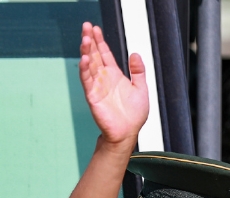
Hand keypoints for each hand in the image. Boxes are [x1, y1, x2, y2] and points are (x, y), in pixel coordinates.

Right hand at [79, 23, 148, 145]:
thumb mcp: (141, 89)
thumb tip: (135, 54)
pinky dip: (84, 70)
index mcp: (114, 76)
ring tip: (85, 39)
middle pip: (95, 56)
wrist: (128, 133)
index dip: (100, 41)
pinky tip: (84, 59)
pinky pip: (87, 81)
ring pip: (89, 66)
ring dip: (86, 52)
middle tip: (86, 27)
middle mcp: (104, 79)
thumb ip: (138, 71)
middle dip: (90, 41)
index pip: (104, 54)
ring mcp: (97, 87)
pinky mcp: (93, 97)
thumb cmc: (134, 116)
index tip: (95, 29)